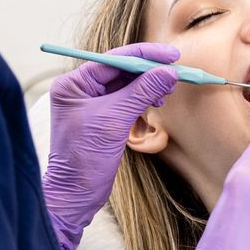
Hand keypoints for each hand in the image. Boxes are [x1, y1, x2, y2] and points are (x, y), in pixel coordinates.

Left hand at [43, 42, 179, 249]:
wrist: (76, 193)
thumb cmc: (84, 157)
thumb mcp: (114, 119)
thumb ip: (141, 92)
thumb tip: (167, 73)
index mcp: (74, 84)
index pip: (113, 59)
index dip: (144, 56)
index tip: (170, 56)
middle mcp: (81, 90)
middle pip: (121, 70)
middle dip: (149, 71)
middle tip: (175, 73)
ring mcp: (92, 104)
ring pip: (127, 84)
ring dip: (149, 85)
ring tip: (167, 90)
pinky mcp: (104, 118)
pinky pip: (128, 99)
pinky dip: (145, 98)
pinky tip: (157, 102)